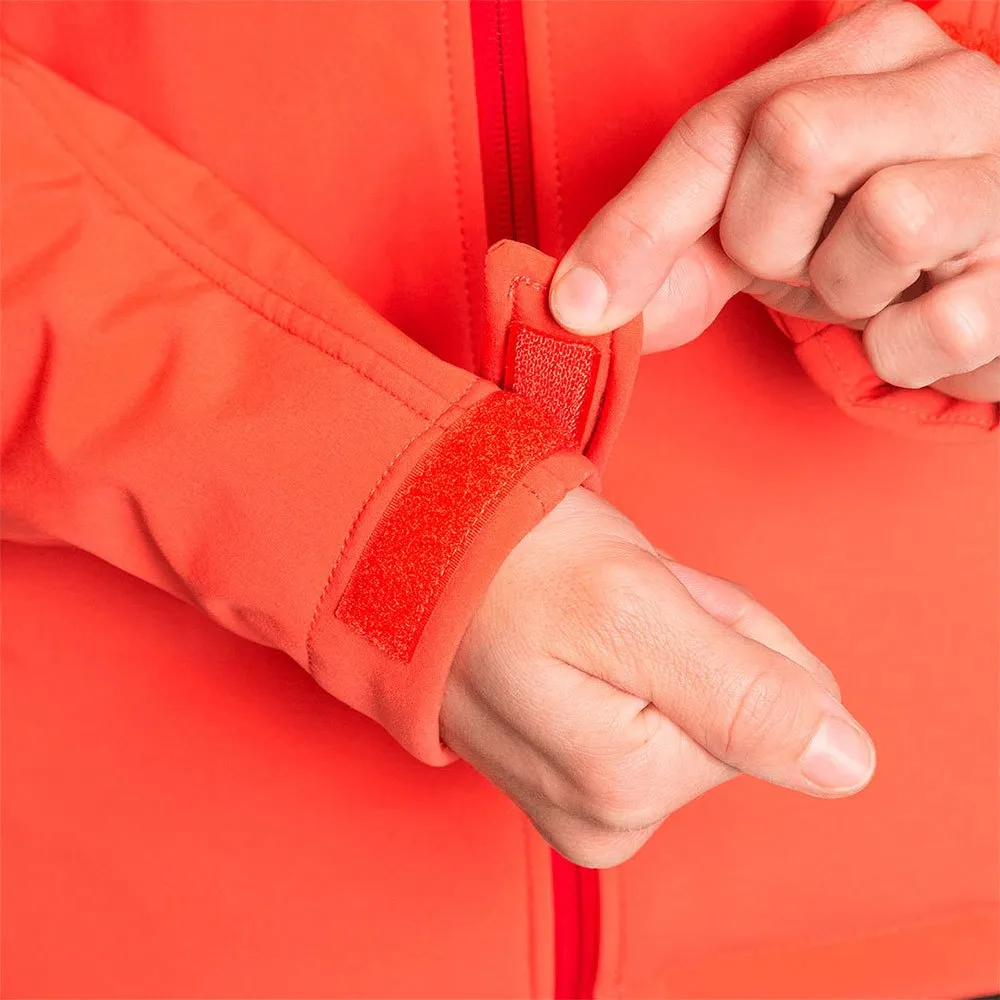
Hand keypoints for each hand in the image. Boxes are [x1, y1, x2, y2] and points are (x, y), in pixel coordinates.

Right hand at [441, 489, 873, 867]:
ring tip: (588, 609)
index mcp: (626, 791)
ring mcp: (579, 802)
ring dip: (664, 638)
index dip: (726, 626)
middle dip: (698, 633)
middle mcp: (601, 819)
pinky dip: (636, 653)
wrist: (414, 545)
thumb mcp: (636, 608)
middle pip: (733, 711)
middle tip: (619, 595)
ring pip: (694, 703)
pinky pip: (648, 706)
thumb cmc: (510, 563)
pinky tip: (577, 630)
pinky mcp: (566, 774)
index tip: (652, 596)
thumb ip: (745, 692)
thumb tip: (846, 764)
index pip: (774, 706)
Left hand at [548, 0, 999, 401]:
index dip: (643, 223)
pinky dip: (900, 349)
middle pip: (797, 138)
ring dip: (845, 290)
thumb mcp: (762, 222)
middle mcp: (955, 83)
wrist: (986, 281)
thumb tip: (580, 309)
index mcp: (869, 50)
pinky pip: (930, 325)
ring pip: (881, 222)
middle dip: (771, 236)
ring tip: (874, 285)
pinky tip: (920, 326)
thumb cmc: (861, 238)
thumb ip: (671, 245)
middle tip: (809, 255)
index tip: (583, 307)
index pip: (726, 123)